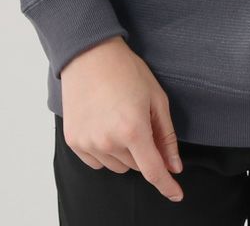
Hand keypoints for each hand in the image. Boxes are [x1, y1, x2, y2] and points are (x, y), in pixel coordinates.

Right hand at [59, 37, 185, 202]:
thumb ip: (166, 136)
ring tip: (120, 119)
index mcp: (133, 129)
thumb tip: (174, 166)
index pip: (153, 171)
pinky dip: (105, 151)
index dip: (167, 185)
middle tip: (140, 122)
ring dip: (124, 152)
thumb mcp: (156, 98)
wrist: (89, 55)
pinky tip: (104, 125)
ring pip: (117, 166)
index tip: (176, 194)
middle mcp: (108, 141)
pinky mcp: (74, 142)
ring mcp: (88, 143)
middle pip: (136, 166)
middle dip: (144, 151)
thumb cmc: (126, 71)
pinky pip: (97, 162)